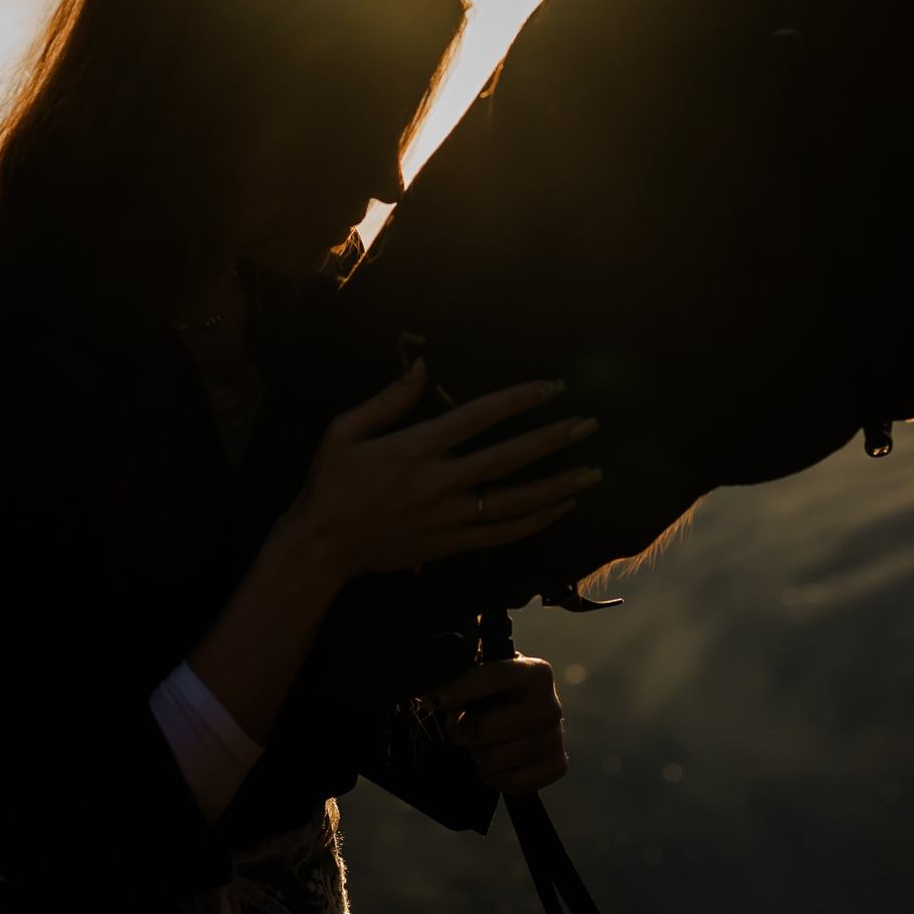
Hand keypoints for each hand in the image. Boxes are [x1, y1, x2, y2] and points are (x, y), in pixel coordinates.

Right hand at [278, 362, 600, 582]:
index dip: (518, 400)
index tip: (552, 387)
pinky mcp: (451, 544)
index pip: (478, 417)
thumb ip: (389, 399)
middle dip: (553, 439)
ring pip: (514, 501)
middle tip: (589, 425)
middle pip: (508, 458)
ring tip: (593, 473)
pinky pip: (502, 534)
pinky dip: (535, 522)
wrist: (320, 548)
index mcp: (415, 448)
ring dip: (557, 486)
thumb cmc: (331, 483)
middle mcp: (438, 483)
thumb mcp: (344, 430)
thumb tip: (422, 365)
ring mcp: (448, 517)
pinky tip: (561, 509)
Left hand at [432, 657, 567, 793]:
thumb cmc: (495, 695)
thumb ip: (465, 676)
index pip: (493, 676)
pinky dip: (493, 777)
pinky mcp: (557, 765)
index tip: (432, 702)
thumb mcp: (485, 676)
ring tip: (482, 743)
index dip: (459, 689)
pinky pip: (511, 783)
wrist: (524, 715)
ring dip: (478, 754)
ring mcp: (556, 737)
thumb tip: (434, 698)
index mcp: (536, 672)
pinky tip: (494, 763)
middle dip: (465, 731)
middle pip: (487, 729)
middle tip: (464, 728)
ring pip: (494, 759)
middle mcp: (551, 704)